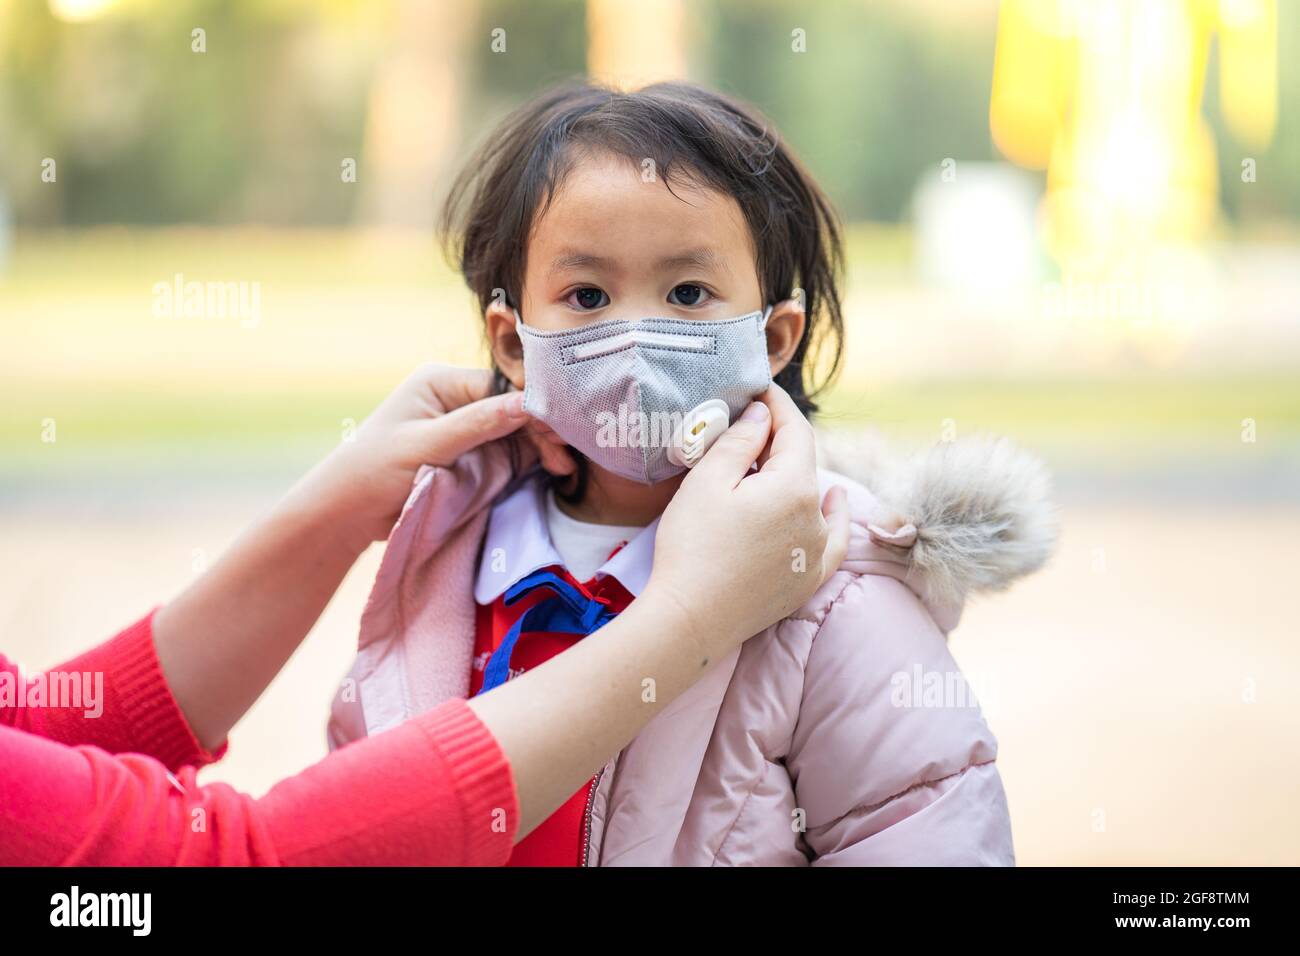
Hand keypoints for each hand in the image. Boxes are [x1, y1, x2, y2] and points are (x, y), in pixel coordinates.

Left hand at [292, 364, 574, 548]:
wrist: (348, 513)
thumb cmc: (374, 471)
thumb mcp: (426, 445)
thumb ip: (477, 424)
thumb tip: (527, 404)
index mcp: (441, 383)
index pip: (500, 387)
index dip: (531, 407)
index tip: (556, 430)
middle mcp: (457, 400)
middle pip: (513, 408)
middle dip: (540, 429)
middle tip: (565, 456)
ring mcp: (467, 429)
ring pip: (517, 431)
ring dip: (541, 446)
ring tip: (564, 467)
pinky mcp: (472, 456)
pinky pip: (509, 452)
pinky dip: (530, 461)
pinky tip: (552, 469)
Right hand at [643, 383, 849, 657]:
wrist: (691, 619)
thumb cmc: (692, 546)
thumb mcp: (708, 481)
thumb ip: (740, 439)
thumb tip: (764, 413)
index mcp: (795, 486)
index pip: (795, 431)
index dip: (778, 405)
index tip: (759, 389)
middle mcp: (816, 517)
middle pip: (803, 463)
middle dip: (778, 440)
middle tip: (747, 424)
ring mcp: (817, 552)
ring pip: (814, 497)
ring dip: (795, 474)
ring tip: (769, 460)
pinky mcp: (809, 579)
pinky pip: (833, 539)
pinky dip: (834, 516)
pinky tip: (835, 502)